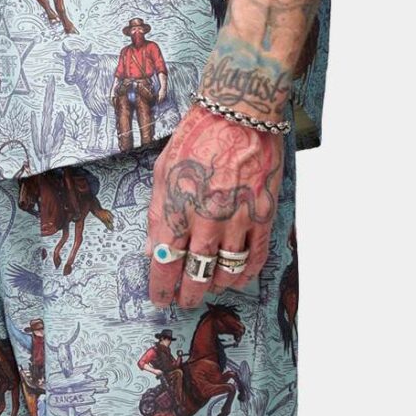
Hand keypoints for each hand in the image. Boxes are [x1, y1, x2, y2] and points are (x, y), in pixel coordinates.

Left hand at [146, 106, 281, 310]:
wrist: (240, 114)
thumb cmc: (197, 137)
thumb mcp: (163, 170)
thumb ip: (157, 212)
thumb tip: (151, 249)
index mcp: (178, 207)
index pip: (165, 262)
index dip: (161, 286)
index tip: (160, 298)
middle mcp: (207, 218)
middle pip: (195, 273)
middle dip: (187, 294)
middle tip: (184, 301)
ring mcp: (238, 218)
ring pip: (227, 270)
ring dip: (215, 285)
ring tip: (209, 287)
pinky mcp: (264, 214)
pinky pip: (256, 256)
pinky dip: (246, 273)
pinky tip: (237, 278)